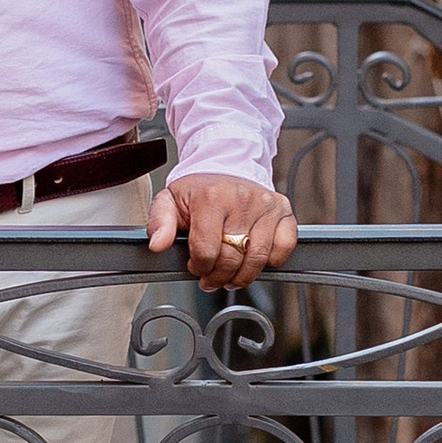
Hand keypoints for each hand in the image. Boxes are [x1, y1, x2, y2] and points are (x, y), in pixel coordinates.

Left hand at [149, 170, 297, 291]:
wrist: (226, 165)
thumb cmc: (199, 189)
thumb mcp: (169, 200)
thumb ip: (159, 223)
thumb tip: (157, 244)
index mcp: (211, 198)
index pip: (206, 250)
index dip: (199, 267)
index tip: (195, 266)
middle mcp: (241, 200)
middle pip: (232, 259)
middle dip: (218, 276)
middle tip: (211, 277)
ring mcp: (265, 205)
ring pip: (258, 258)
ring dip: (243, 275)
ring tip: (231, 274)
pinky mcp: (283, 210)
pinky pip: (284, 247)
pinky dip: (271, 260)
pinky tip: (253, 257)